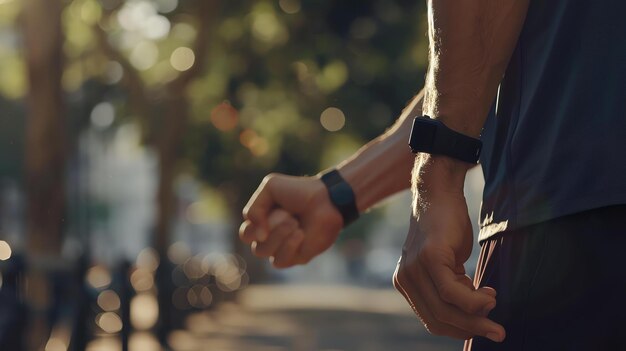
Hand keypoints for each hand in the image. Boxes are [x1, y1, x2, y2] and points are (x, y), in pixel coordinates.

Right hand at [239, 173, 343, 267]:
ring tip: (296, 222)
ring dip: (280, 234)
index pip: (246, 234)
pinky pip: (279, 261)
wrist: (326, 199)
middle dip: (271, 227)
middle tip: (288, 215)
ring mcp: (282, 249)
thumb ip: (254, 208)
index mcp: (260, 223)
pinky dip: (289, 245)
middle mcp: (269, 239)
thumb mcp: (270, 188)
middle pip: (254, 244)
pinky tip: (301, 234)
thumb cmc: (299, 192)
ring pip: (263, 252)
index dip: (255, 225)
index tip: (272, 211)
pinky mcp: (296, 258)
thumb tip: (258, 236)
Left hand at [393, 157, 504, 341]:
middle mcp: (405, 280)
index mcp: (407, 284)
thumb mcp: (448, 266)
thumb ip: (452, 289)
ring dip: (476, 315)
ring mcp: (413, 270)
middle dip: (471, 329)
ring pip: (445, 309)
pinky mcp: (428, 259)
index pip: (432, 320)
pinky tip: (489, 294)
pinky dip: (473, 300)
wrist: (439, 195)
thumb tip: (474, 316)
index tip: (485, 330)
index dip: (460, 330)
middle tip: (498, 331)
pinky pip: (450, 292)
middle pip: (438, 320)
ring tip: (494, 303)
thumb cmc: (447, 230)